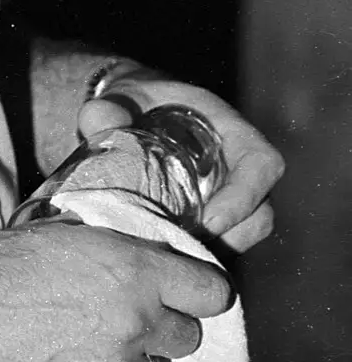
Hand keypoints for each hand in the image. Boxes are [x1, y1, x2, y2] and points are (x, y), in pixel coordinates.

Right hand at [0, 220, 233, 361]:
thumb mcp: (59, 238)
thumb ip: (110, 256)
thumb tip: (133, 267)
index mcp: (132, 270)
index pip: (212, 291)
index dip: (201, 292)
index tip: (187, 292)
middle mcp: (135, 322)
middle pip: (188, 337)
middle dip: (164, 327)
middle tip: (128, 317)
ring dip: (127, 358)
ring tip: (80, 341)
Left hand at [78, 70, 283, 252]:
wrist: (127, 114)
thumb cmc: (132, 101)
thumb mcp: (121, 97)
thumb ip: (106, 108)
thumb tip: (98, 121)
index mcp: (229, 130)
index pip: (263, 163)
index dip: (245, 196)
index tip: (209, 221)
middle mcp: (238, 165)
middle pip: (261, 211)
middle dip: (231, 238)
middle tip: (186, 250)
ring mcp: (229, 195)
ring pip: (246, 235)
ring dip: (219, 253)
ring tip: (177, 260)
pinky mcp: (213, 218)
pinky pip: (224, 245)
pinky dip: (203, 259)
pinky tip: (170, 264)